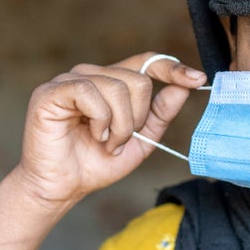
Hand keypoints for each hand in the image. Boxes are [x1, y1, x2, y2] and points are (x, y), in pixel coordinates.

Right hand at [14, 52, 205, 212]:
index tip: (198, 79)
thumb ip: (160, 114)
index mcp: (112, 83)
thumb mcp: (141, 141)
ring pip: (118, 87)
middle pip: (139, 79)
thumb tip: (182, 89)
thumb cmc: (97, 163)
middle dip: (138, 118)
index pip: (146, 62)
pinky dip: (100, 120)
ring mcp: (70, 80)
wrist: (63, 187)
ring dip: (120, 126)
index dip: (173, 68)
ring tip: (106, 143)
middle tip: (120, 141)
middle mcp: (92, 75)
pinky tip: (93, 135)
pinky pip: (91, 92)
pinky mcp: (51, 91)